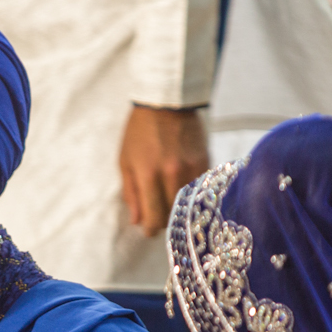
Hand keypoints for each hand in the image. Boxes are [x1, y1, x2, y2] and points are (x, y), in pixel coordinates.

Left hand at [119, 104, 209, 236]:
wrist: (168, 102)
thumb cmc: (140, 132)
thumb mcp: (126, 161)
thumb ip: (131, 192)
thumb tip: (136, 221)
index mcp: (149, 175)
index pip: (154, 218)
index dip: (150, 228)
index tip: (148, 229)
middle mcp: (172, 175)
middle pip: (173, 216)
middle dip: (164, 220)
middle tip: (158, 214)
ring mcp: (191, 169)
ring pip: (189, 205)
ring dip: (179, 209)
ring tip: (171, 201)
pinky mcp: (205, 162)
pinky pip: (200, 190)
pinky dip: (192, 194)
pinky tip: (184, 188)